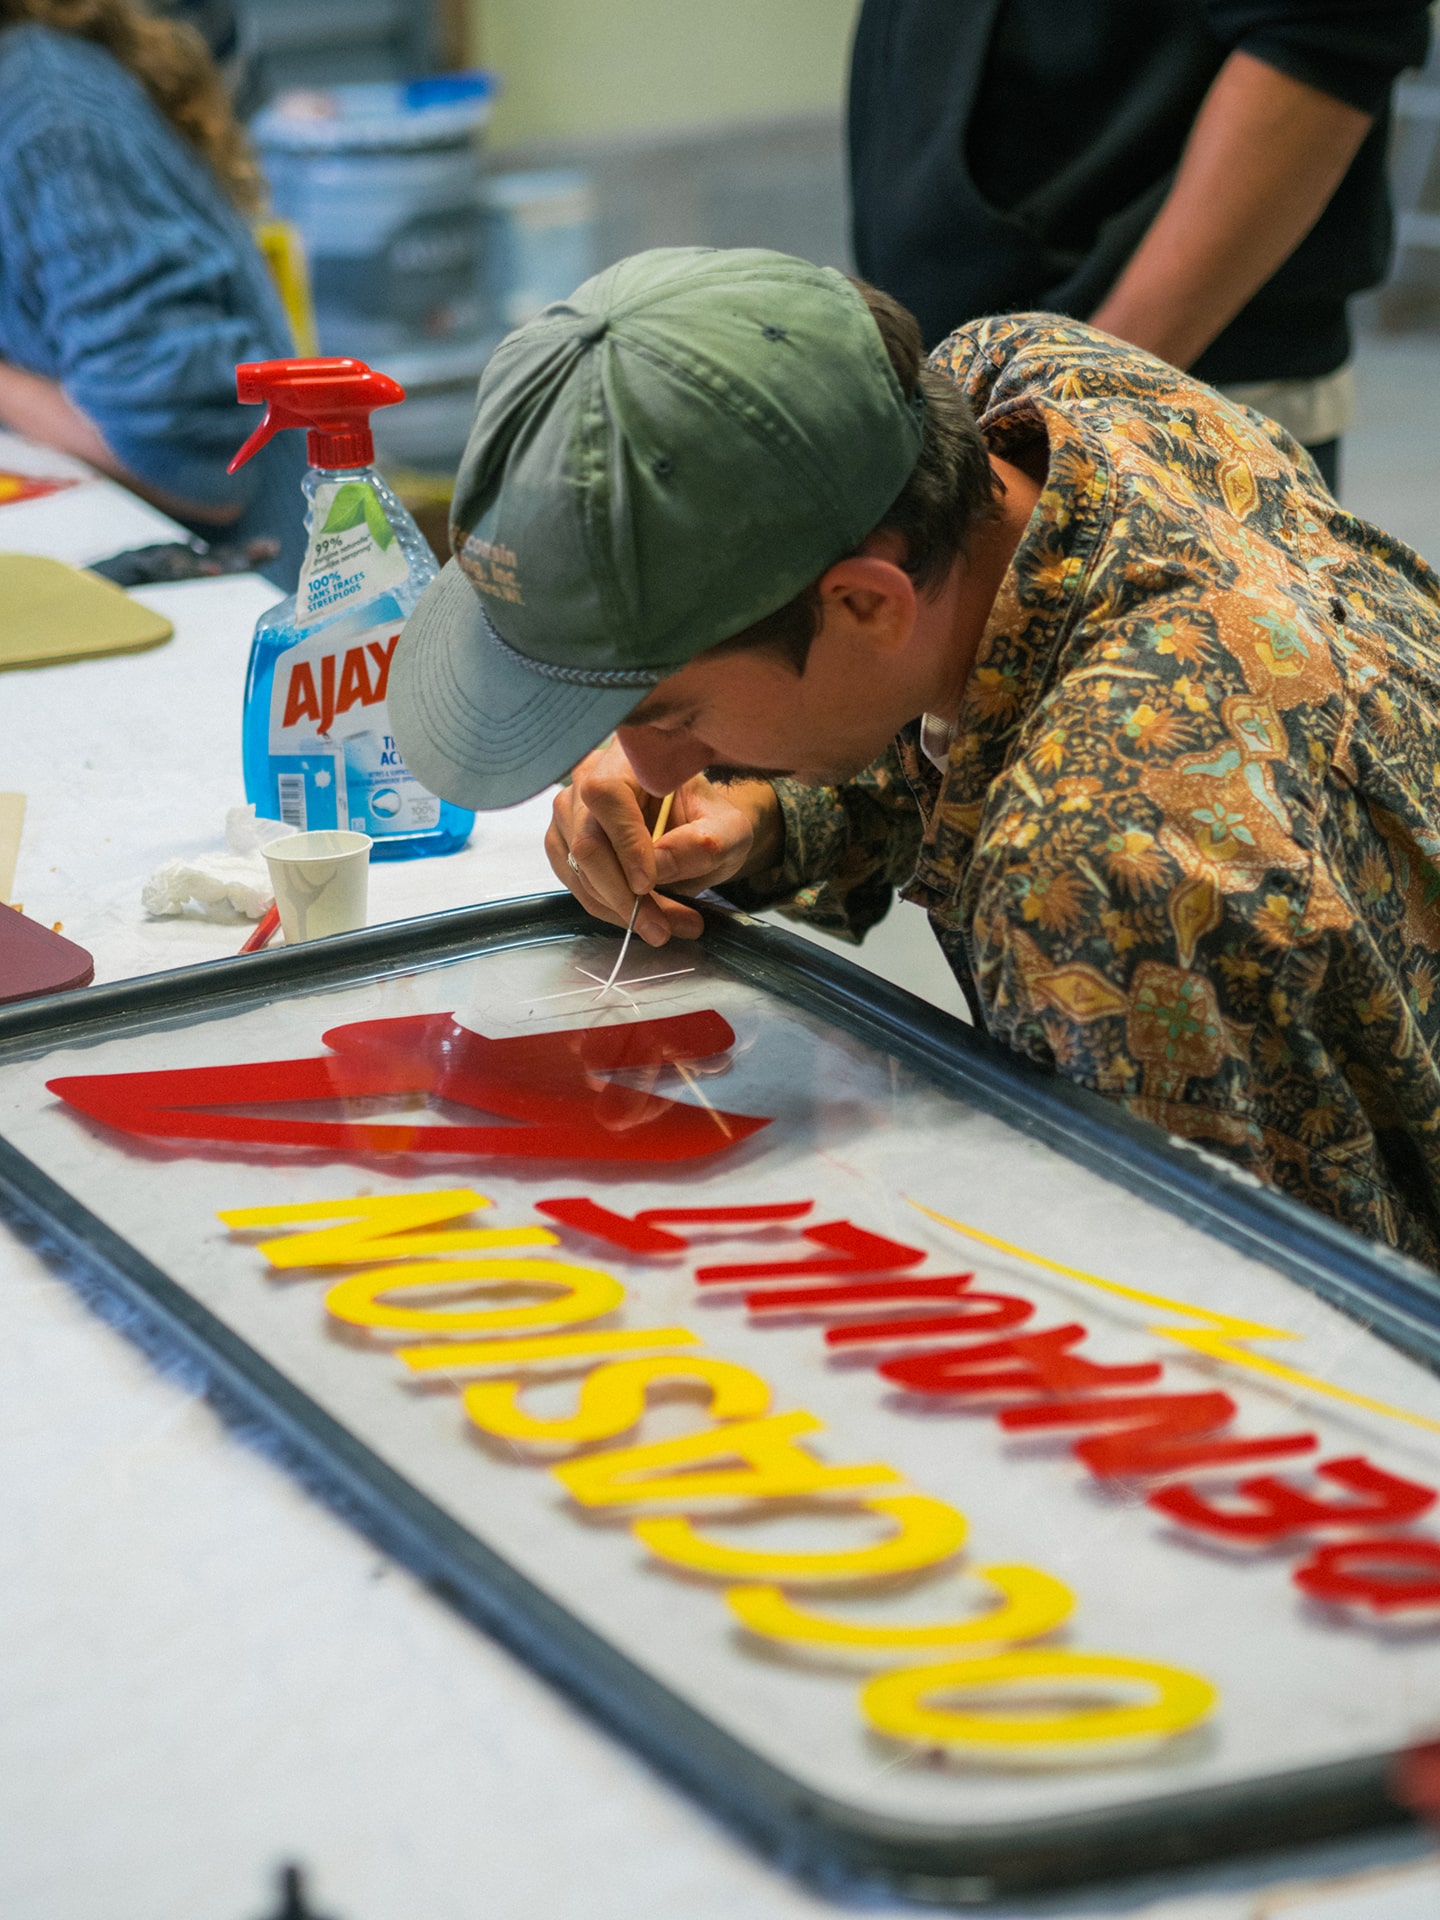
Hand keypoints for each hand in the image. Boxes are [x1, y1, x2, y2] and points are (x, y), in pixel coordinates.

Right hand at [546, 738, 780, 944]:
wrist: (697, 830)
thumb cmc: (711, 822)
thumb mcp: (729, 832)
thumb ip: (703, 844)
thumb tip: (657, 866)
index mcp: (630, 756)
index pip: (607, 795)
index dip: (624, 843)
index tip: (648, 884)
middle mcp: (588, 776)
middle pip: (586, 840)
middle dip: (623, 895)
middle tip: (661, 928)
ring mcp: (569, 810)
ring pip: (577, 869)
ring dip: (619, 909)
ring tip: (665, 927)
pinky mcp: (563, 842)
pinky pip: (574, 884)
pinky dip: (608, 909)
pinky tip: (644, 917)